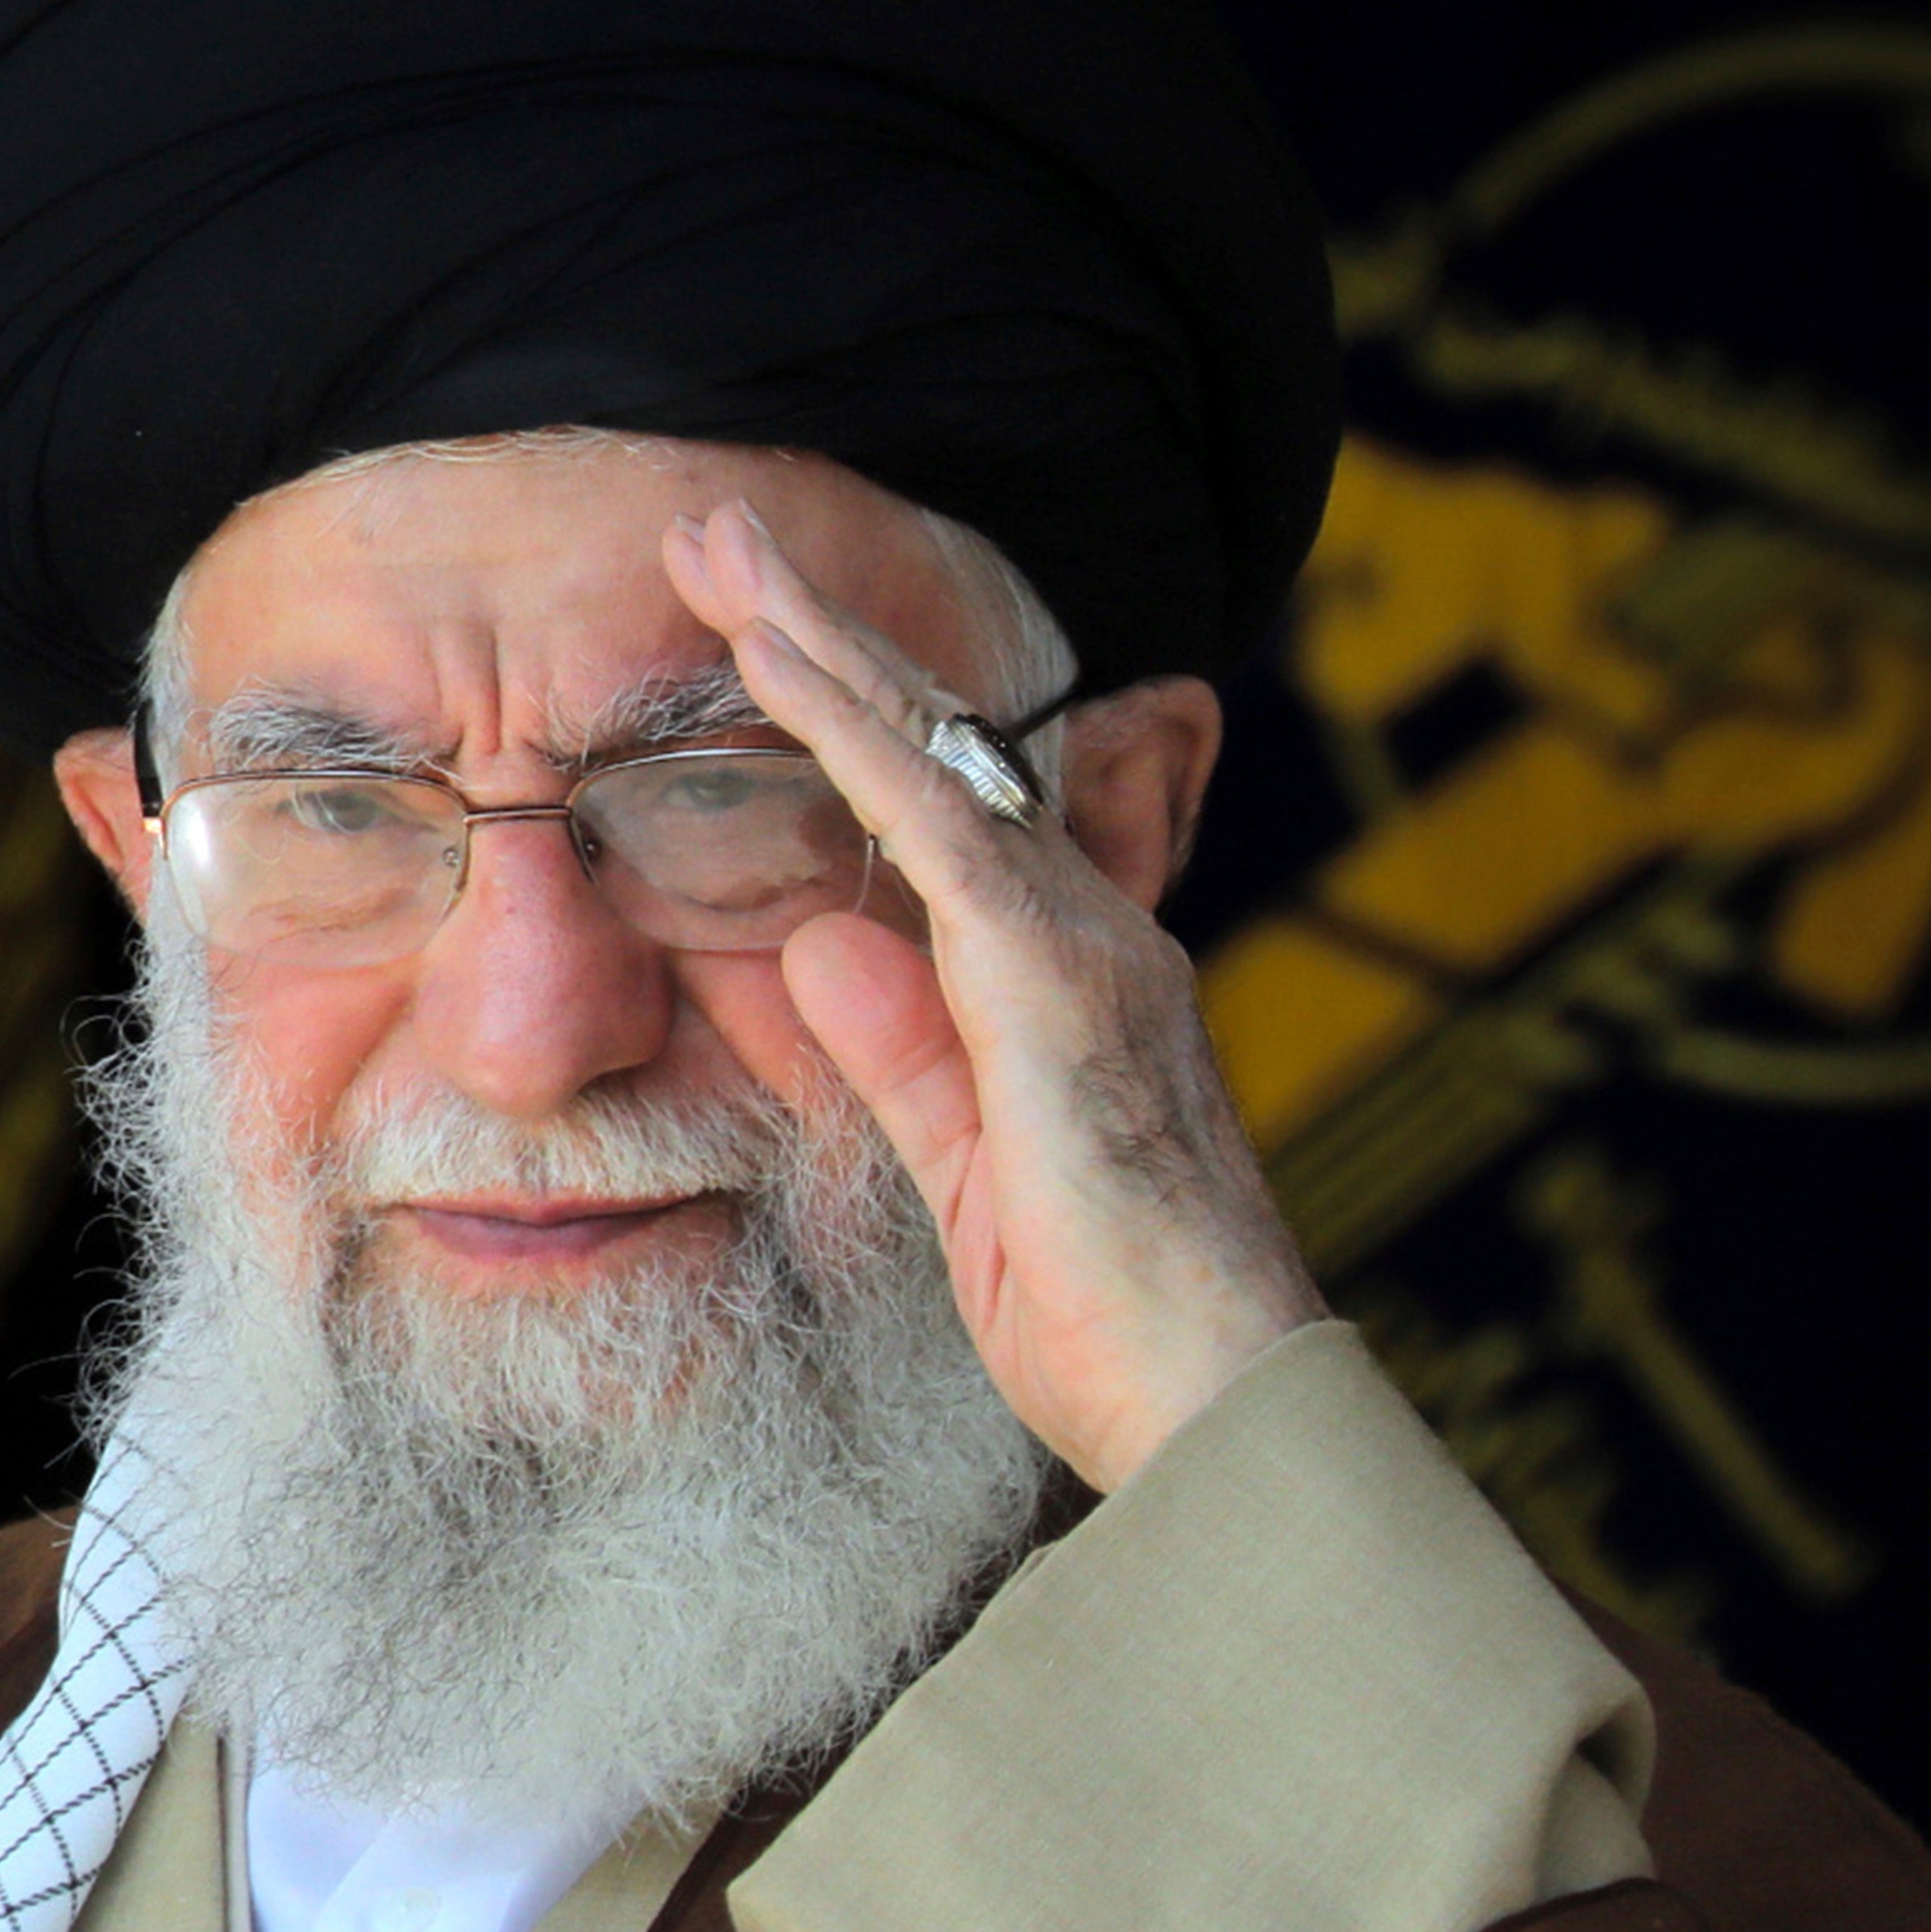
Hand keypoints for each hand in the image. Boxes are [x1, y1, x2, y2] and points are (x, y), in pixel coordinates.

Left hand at [663, 498, 1324, 1491]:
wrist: (1215, 1403)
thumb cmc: (1108, 1318)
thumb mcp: (965, 1171)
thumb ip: (902, 1055)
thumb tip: (820, 944)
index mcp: (1067, 977)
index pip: (940, 812)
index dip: (848, 709)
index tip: (754, 629)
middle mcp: (1092, 935)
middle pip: (939, 749)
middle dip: (823, 630)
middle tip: (715, 528)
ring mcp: (1088, 950)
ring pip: (936, 759)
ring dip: (824, 646)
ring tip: (725, 555)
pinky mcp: (1061, 989)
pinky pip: (945, 835)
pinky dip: (861, 742)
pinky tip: (786, 666)